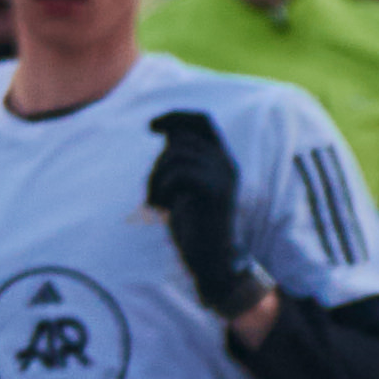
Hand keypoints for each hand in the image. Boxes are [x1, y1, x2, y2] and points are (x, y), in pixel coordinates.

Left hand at [144, 108, 259, 326]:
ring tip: (155, 202)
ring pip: (176, 154)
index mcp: (222, 161)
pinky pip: (178, 172)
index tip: (152, 126)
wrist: (212, 261)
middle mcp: (227, 164)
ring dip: (156, 177)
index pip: (203, 121)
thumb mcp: (185, 187)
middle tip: (152, 192)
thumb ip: (182, 160)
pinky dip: (161, 188)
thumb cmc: (195, 226)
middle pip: (181, 139)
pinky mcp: (215, 191)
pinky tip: (162, 207)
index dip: (177, 116)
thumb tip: (168, 132)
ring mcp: (223, 176)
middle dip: (157, 163)